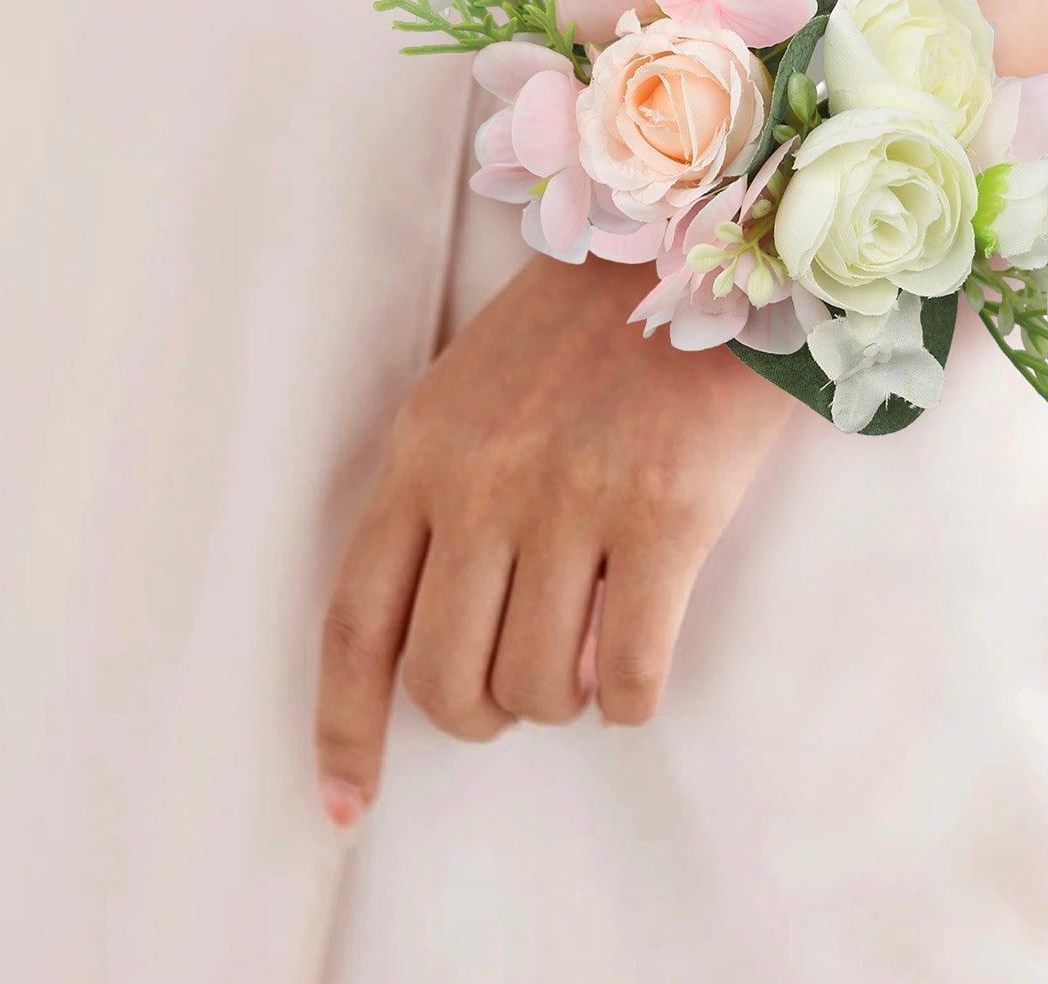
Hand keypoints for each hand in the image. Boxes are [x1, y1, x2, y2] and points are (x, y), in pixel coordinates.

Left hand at [313, 250, 792, 823]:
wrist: (702, 243)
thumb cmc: (587, 325)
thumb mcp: (474, 393)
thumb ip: (441, 501)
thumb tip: (443, 645)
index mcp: (422, 449)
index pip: (355, 621)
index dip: (345, 729)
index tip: (350, 804)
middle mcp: (483, 482)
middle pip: (445, 680)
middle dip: (483, 711)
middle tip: (523, 680)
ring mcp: (572, 500)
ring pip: (535, 688)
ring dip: (561, 697)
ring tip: (589, 648)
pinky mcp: (665, 516)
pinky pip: (626, 678)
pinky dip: (627, 698)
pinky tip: (638, 663)